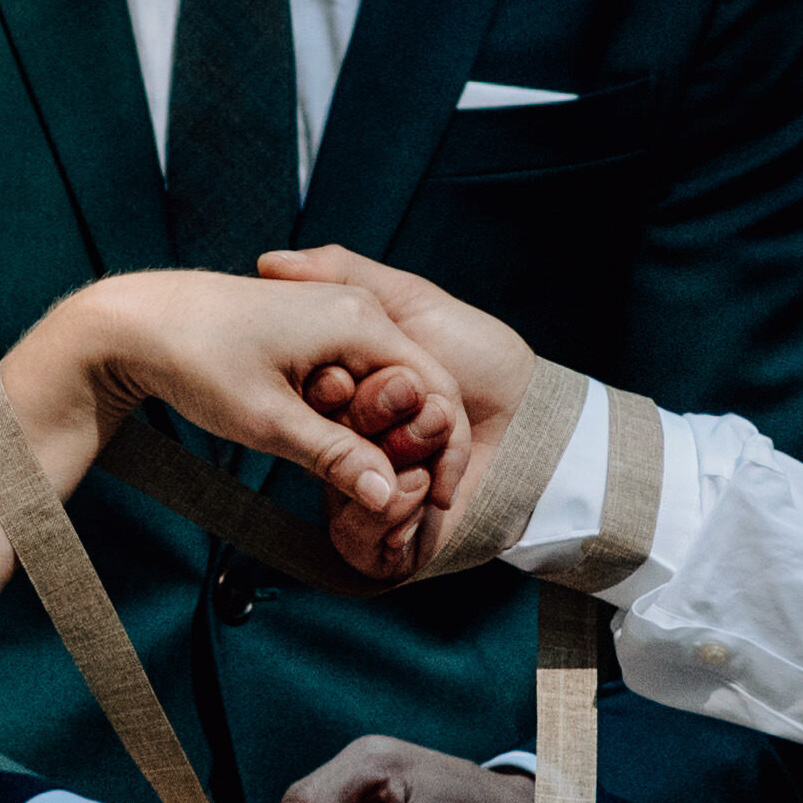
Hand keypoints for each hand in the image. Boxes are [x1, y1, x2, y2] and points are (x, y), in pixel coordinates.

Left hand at [0, 270, 467, 538]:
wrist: (136, 323)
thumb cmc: (197, 363)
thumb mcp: (270, 422)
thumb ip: (336, 457)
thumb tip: (388, 498)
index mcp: (359, 321)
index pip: (432, 390)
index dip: (439, 452)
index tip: (433, 502)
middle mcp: (356, 307)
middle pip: (413, 386)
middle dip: (411, 445)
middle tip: (400, 501)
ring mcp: (333, 312)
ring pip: (382, 383)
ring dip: (379, 434)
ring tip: (362, 480)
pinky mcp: (310, 325)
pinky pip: (353, 374)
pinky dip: (352, 415)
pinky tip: (333, 447)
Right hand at [258, 245, 534, 579]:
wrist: (534, 426)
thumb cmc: (482, 358)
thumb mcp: (411, 301)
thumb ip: (343, 272)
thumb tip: (268, 263)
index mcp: (346, 395)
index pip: (309, 400)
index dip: (330, 392)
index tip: (346, 382)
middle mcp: (350, 444)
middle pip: (324, 444)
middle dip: (375, 424)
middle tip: (422, 413)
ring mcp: (367, 493)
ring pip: (342, 491)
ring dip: (394, 469)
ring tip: (434, 458)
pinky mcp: (385, 540)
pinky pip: (359, 539)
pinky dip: (395, 517)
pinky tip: (428, 497)